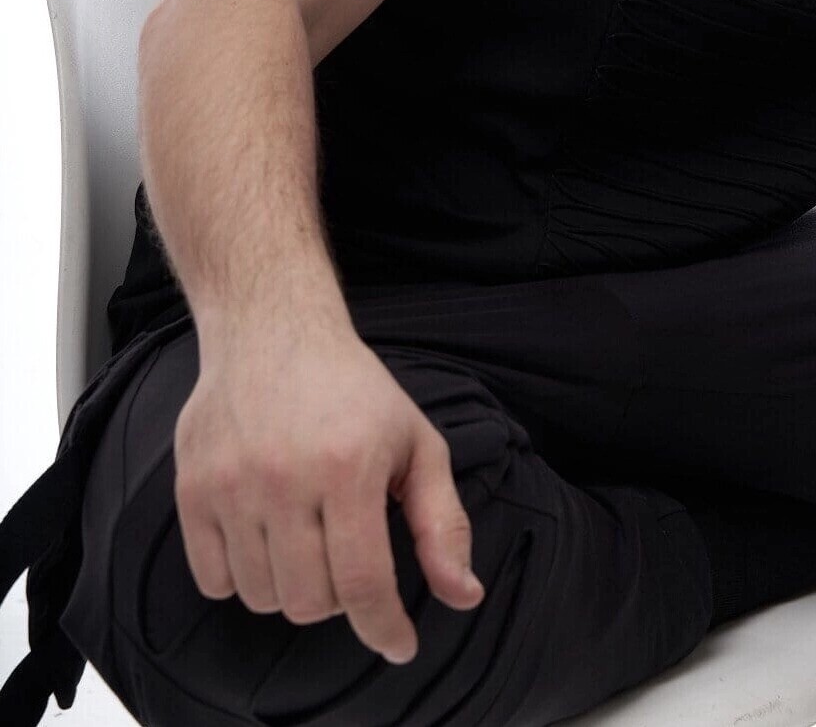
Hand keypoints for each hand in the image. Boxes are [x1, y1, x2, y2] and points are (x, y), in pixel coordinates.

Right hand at [173, 324, 483, 666]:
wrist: (272, 331)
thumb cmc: (354, 391)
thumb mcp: (417, 443)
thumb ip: (442, 523)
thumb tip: (464, 596)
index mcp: (349, 466)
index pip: (362, 583)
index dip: (384, 627)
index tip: (399, 642)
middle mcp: (285, 478)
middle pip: (311, 601)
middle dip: (339, 596)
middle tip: (347, 550)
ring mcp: (232, 486)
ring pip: (262, 598)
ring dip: (291, 587)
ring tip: (307, 537)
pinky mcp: (192, 490)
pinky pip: (214, 582)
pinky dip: (242, 577)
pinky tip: (265, 536)